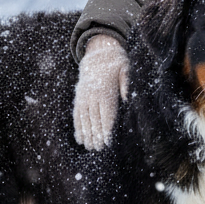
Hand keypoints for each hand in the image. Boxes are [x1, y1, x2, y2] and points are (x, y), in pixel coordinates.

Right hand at [73, 35, 129, 149]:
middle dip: (96, 135)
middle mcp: (93, 95)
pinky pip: (77, 114)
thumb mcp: (125, 69)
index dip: (106, 129)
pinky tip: (80, 139)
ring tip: (90, 148)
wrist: (98, 54)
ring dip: (87, 134)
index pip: (107, 114)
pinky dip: (78, 127)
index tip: (108, 142)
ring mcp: (84, 96)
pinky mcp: (79, 97)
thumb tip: (127, 98)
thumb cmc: (116, 64)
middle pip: (95, 119)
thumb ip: (126, 83)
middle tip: (99, 149)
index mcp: (106, 91)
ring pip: (84, 119)